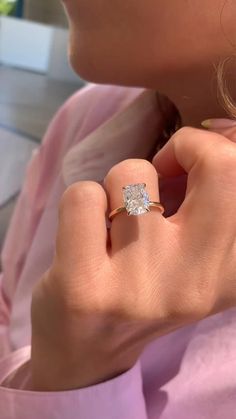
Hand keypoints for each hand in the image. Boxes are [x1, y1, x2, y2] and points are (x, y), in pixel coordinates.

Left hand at [31, 124, 235, 390]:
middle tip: (157, 176)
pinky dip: (80, 203)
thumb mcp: (196, 258)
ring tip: (112, 226)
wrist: (87, 354)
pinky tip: (84, 238)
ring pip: (131, 174)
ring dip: (116, 187)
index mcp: (232, 274)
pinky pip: (83, 196)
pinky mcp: (83, 290)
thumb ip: (214, 203)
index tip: (187, 165)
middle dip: (184, 146)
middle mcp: (197, 284)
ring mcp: (140, 288)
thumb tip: (222, 129)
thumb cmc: (143, 293)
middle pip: (220, 164)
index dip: (214, 148)